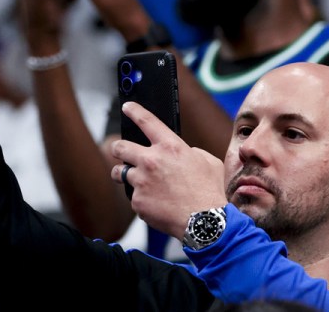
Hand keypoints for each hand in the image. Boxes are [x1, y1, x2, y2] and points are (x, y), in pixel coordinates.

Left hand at [110, 102, 225, 238]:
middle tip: (120, 150)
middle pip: (121, 147)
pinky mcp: (137, 200)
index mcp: (170, 147)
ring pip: (119, 172)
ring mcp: (141, 181)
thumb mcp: (208, 162)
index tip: (127, 107)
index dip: (134, 111)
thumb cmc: (210, 192)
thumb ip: (191, 152)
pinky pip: (133, 196)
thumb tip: (183, 153)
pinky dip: (142, 199)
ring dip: (124, 174)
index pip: (147, 121)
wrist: (206, 222)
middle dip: (118, 148)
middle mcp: (151, 160)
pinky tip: (156, 204)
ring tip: (136, 180)